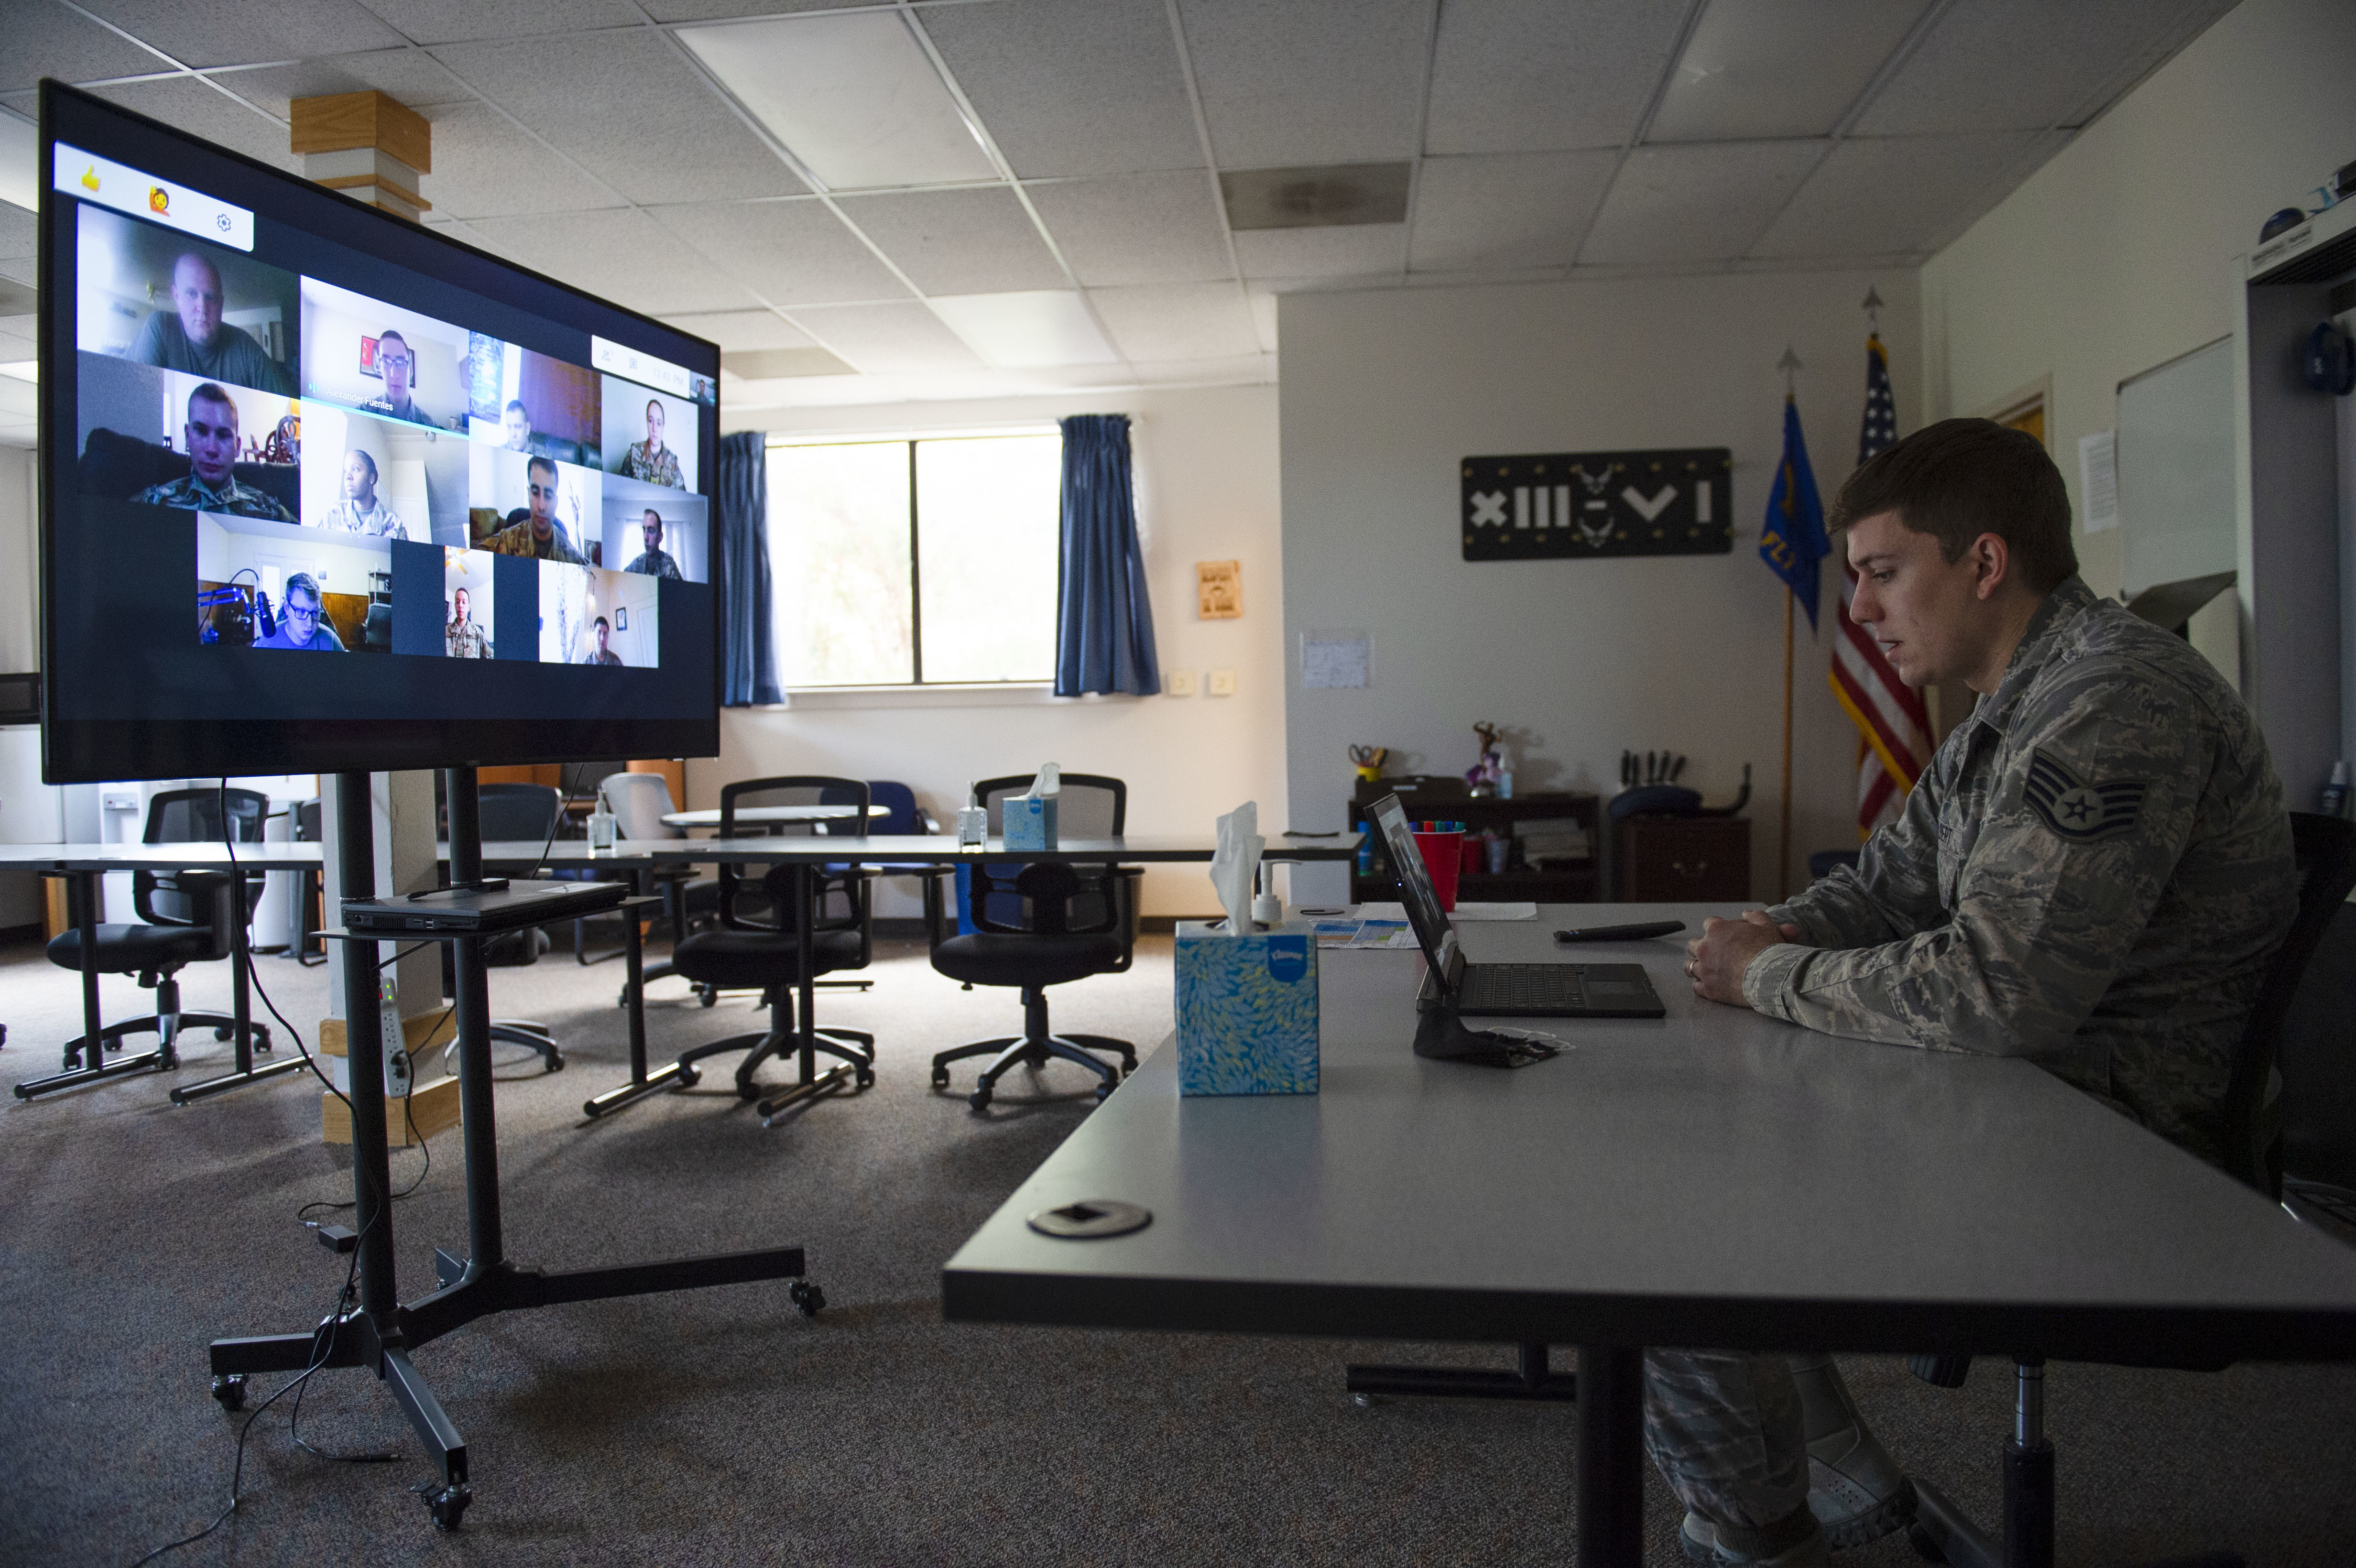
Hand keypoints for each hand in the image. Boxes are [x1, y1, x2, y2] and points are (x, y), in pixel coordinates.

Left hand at [1684, 909, 1801, 1005]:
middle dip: (1701, 947)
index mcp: (1716, 930)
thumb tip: (1746, 913)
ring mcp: (1704, 970)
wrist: (1770, 978)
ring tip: (1706, 968)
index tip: (1722, 934)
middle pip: (1693, 945)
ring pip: (1689, 966)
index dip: (1716, 928)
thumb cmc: (1768, 951)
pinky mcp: (1708, 989)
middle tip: (1712, 952)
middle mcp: (1705, 949)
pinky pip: (1696, 987)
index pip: (1708, 924)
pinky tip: (1709, 984)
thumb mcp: (1766, 926)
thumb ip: (1755, 916)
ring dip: (1697, 966)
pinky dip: (1702, 985)